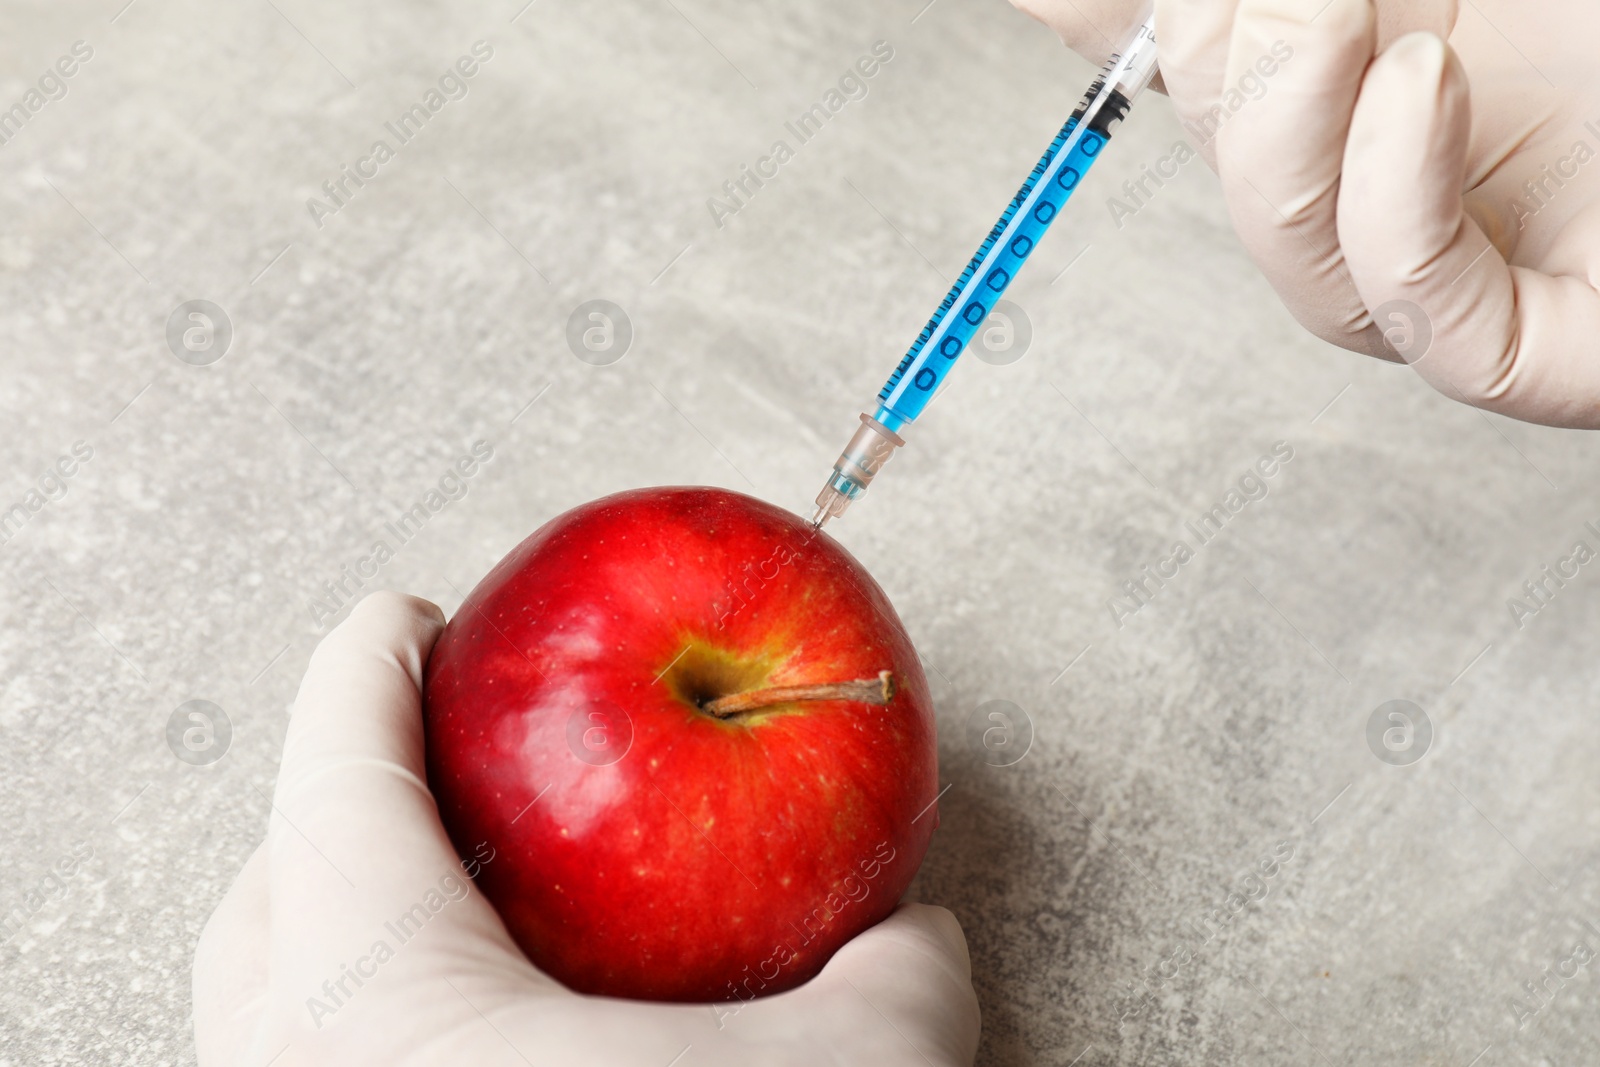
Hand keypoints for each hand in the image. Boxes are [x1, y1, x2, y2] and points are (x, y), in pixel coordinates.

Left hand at [194, 591, 980, 1065]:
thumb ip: (895, 996)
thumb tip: (925, 940)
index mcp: (366, 978)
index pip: (341, 746)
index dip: (378, 654)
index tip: (418, 612)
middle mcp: (285, 1057)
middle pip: (276, 869)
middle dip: (348, 790)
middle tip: (433, 750)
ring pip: (273, 993)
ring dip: (341, 921)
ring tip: (449, 898)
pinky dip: (372, 1028)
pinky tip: (475, 1044)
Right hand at [1013, 0, 1599, 427]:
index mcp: (1360, 80)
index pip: (1193, 70)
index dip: (1111, 29)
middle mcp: (1402, 179)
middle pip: (1231, 162)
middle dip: (1230, 54)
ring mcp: (1478, 269)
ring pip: (1297, 261)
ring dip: (1287, 125)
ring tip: (1354, 18)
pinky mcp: (1557, 354)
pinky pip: (1427, 322)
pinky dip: (1391, 207)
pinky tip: (1423, 85)